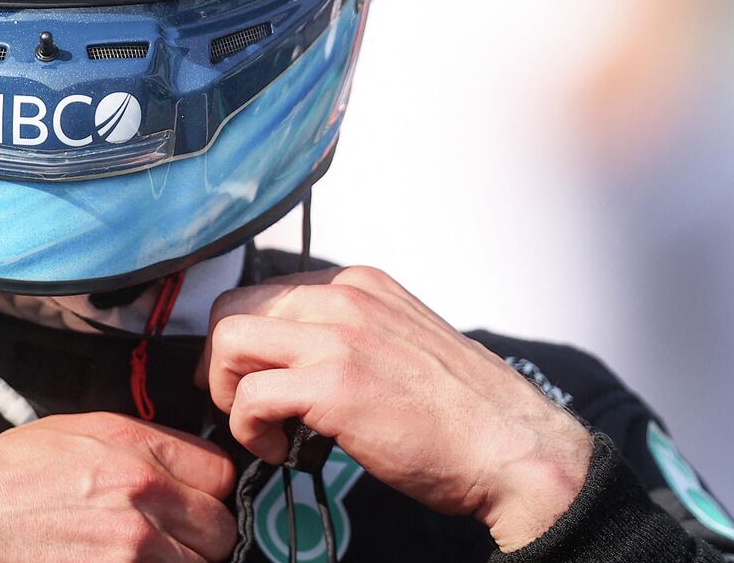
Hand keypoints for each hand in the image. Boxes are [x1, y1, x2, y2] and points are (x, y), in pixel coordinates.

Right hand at [0, 412, 236, 561]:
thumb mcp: (65, 436)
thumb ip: (133, 445)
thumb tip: (179, 465)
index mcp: (130, 447)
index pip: (218, 472)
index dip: (204, 492)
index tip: (192, 503)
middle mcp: (141, 495)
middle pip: (218, 529)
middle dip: (197, 538)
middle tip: (162, 542)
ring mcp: (134, 551)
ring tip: (129, 558)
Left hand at [197, 266, 592, 550]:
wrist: (512, 447)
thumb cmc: (461, 412)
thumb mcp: (401, 342)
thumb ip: (351, 335)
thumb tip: (298, 357)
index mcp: (360, 284)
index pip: (266, 291)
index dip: (246, 339)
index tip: (247, 375)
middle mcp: (344, 297)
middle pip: (234, 307)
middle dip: (222, 361)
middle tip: (238, 403)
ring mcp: (338, 337)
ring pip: (228, 340)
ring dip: (227, 390)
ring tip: (260, 426)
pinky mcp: (333, 385)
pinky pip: (248, 397)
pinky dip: (247, 429)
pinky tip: (279, 449)